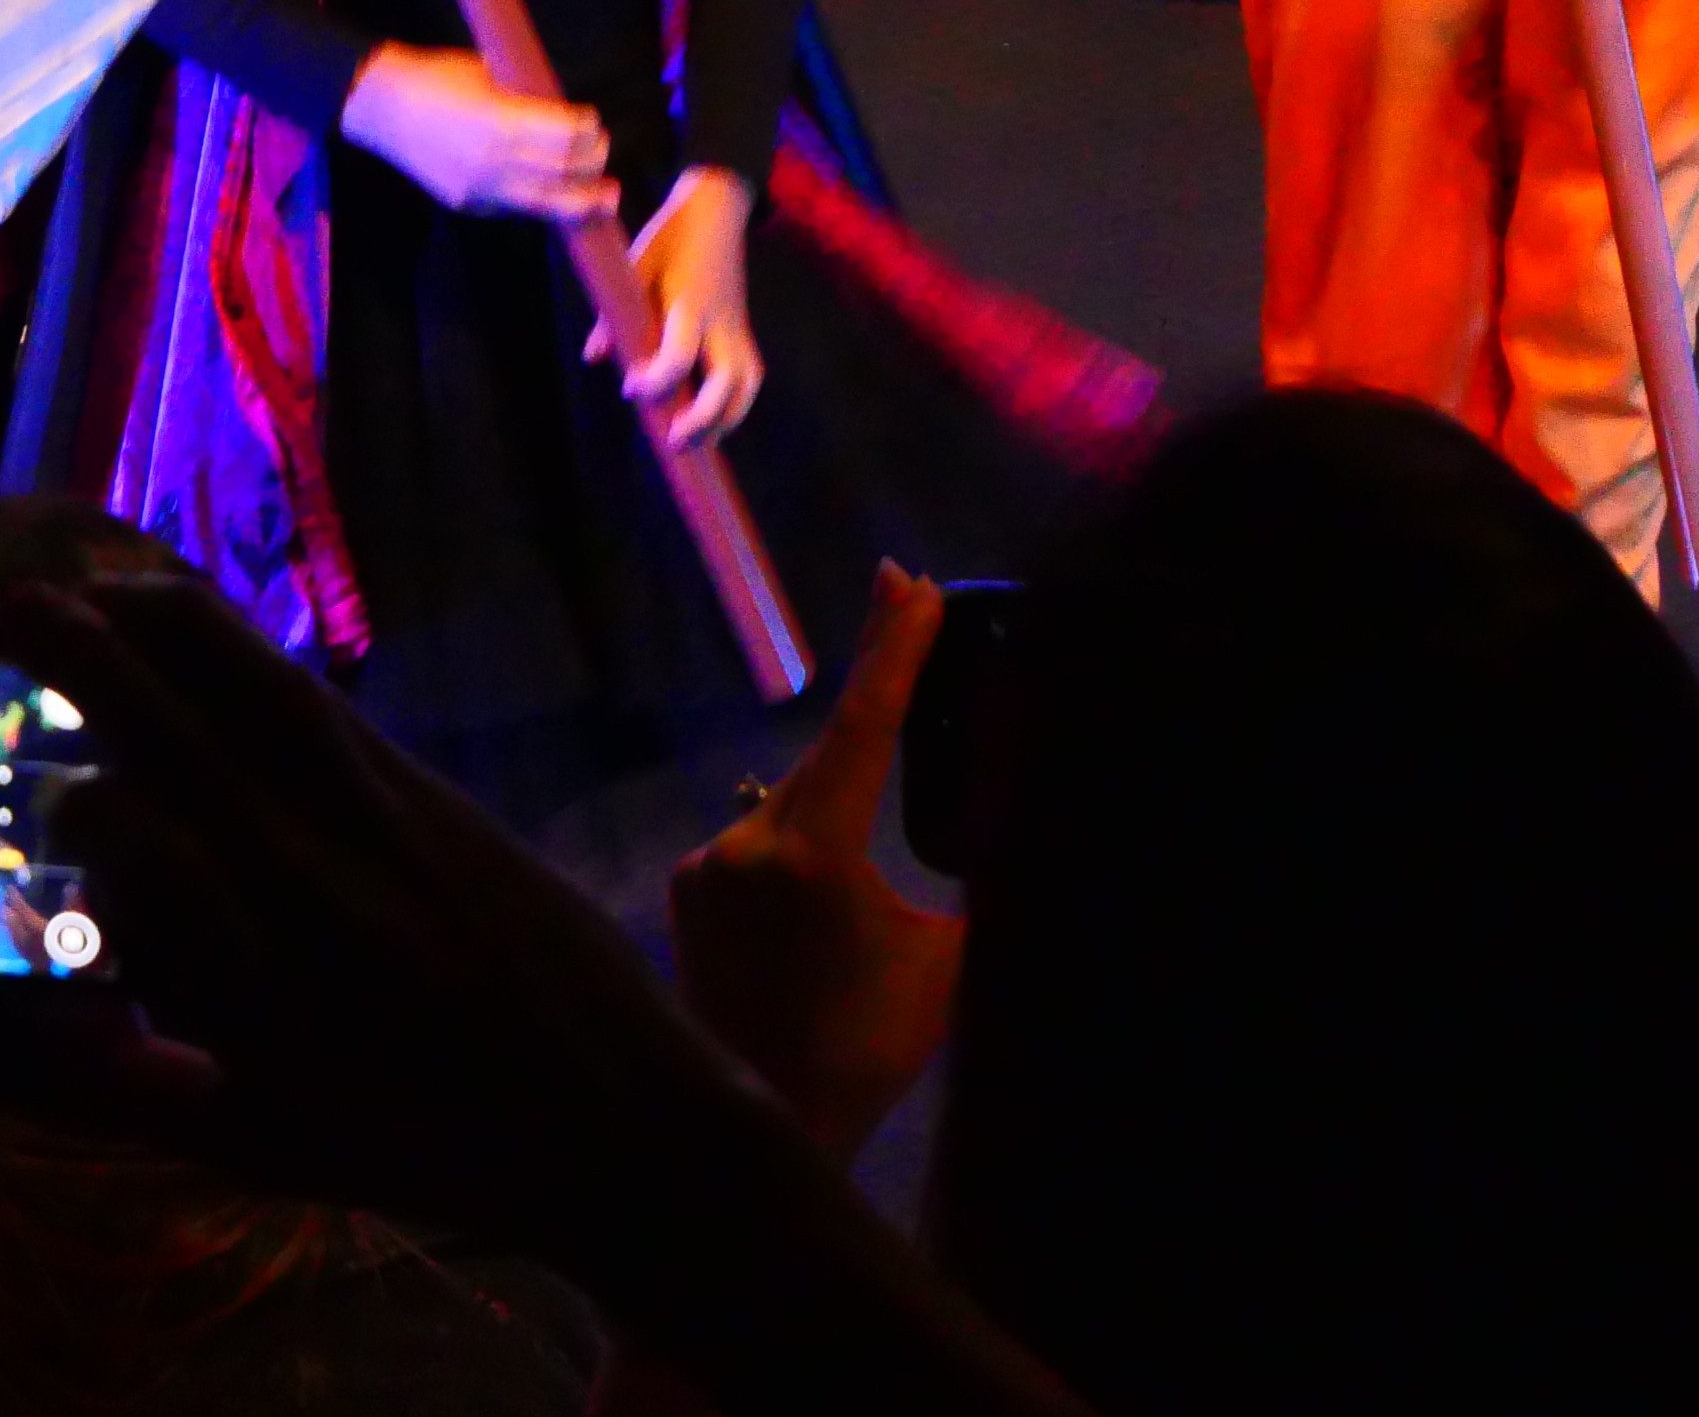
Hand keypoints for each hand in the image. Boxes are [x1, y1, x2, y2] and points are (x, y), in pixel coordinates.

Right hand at [4, 568, 741, 1249]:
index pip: (150, 851)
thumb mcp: (268, 1151)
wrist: (625, 1121)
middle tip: (16, 602)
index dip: (79, 812)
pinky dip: (255, 662)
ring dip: (178, 631)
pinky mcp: (439, 796)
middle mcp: (326, 884)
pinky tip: (209, 639)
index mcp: (277, 983)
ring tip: (103, 586)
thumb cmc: (435, 1150)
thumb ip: (137, 1093)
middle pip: (196, 743)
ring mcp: (391, 825)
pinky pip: (327, 710)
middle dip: (96, 662)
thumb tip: (22, 1031)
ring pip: (268, 699)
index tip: (44, 806)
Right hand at [340, 45, 612, 224]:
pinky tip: (559, 195)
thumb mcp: (487, 73)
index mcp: (501, 123)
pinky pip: (517, 207)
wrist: (380, 107)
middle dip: (592, 162)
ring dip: (583, 201)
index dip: (587, 129)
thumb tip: (561, 108)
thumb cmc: (436, 77)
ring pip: (548, 204)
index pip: (566, 136)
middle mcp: (495, 163)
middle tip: (602, 148)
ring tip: (606, 198)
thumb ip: (524, 96)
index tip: (592, 119)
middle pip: (564, 172)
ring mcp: (481, 189)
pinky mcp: (469, 204)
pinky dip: (543, 201)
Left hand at [608, 166, 761, 442]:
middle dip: (704, 419)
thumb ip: (614, 313)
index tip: (630, 389)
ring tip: (697, 443)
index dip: (656, 381)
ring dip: (726, 419)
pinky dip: (734, 403)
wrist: (715, 212)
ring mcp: (736, 326)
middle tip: (675, 442)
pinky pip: (748, 375)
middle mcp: (719, 320)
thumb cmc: (668, 239)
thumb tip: (593, 357)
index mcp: (688, 302)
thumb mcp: (634, 266)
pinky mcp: (742, 330)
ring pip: (747, 384)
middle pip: (727, 382)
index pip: (678, 356)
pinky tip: (711, 422)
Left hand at [666, 567, 962, 1158]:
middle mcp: (750, 840)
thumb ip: (967, 876)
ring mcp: (708, 861)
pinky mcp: (688, 886)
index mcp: (818, 852)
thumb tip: (1009, 812)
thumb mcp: (946, 960)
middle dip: (872, 679)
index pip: (865, 726)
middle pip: (827, 748)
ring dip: (837, 800)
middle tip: (898, 590)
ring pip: (794, 801)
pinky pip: (757, 843)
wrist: (768, 1116)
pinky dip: (796, 848)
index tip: (908, 583)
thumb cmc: (871, 1047)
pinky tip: (818, 900)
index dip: (892, 649)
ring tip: (870, 852)